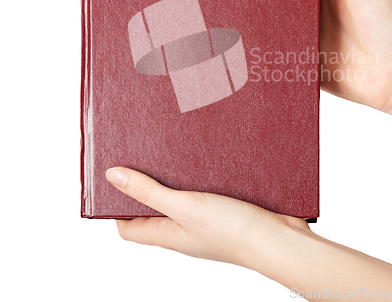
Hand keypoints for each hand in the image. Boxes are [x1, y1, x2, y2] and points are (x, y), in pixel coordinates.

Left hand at [105, 167, 310, 267]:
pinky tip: (205, 160)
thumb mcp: (184, 206)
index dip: (116, 207)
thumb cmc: (233, 232)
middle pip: (154, 210)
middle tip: (143, 156)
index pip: (129, 227)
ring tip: (172, 153)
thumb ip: (149, 192)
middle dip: (146, 186)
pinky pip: (204, 192)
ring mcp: (204, 221)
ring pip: (180, 198)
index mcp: (168, 234)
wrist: (279, 238)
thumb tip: (113, 177)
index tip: (116, 179)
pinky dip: (199, 178)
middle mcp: (183, 230)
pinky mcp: (225, 209)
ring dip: (174, 179)